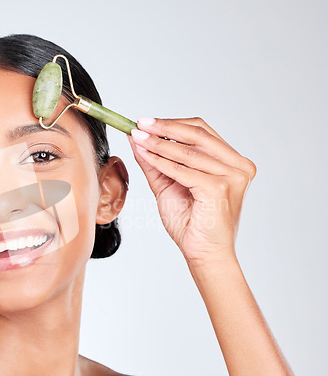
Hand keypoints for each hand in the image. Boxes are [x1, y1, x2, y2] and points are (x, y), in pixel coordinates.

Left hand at [127, 117, 256, 270]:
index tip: (145, 122)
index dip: (172, 124)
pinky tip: (145, 155)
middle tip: (140, 124)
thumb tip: (138, 138)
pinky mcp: (219, 188)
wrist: (203, 254)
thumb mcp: (169, 184)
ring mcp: (232, 176)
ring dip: (158, 144)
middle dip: (164, 128)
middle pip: (197, 134)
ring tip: (138, 138)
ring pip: (188, 152)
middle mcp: (237, 166)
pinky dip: (161, 161)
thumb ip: (156, 161)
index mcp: (232, 162)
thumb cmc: (192, 223)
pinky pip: (183, 170)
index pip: (201, 131)